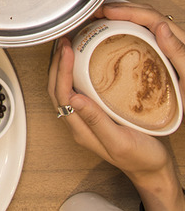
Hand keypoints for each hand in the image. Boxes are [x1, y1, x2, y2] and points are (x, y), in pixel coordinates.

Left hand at [49, 11, 184, 210]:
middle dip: (57, 62)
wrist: (154, 171)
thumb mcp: (119, 141)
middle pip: (57, 88)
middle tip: (65, 39)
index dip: (61, 69)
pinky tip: (85, 60)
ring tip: (70, 44)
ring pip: (65, 87)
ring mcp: (86, 118)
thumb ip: (96, 121)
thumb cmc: (141, 160)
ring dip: (64, 65)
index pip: (61, 93)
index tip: (68, 48)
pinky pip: (79, 88)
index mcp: (81, 129)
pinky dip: (76, 71)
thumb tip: (75, 98)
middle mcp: (79, 122)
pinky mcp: (96, 114)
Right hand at [94, 1, 184, 81]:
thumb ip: (178, 51)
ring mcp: (164, 48)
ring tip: (102, 20)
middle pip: (144, 15)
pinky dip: (125, 31)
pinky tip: (114, 38)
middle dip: (120, 8)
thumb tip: (161, 27)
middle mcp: (171, 40)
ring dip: (122, 17)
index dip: (127, 10)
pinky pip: (140, 37)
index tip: (107, 12)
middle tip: (98, 12)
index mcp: (178, 40)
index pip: (151, 16)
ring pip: (142, 24)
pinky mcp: (159, 57)